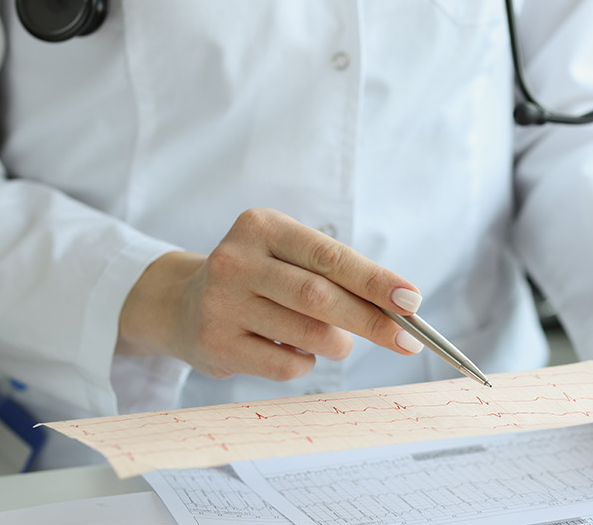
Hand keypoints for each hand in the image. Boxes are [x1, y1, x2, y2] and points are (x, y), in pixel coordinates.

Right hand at [117, 208, 425, 380]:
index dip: (376, 281)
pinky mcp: (216, 344)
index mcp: (262, 226)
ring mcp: (221, 303)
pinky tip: (292, 349)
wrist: (180, 304)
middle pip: (320, 297)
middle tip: (407, 339)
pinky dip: (306, 362)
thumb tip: (403, 309)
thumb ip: (338, 276)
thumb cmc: (259, 278)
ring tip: (335, 340)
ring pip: (308, 334)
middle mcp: (236, 260)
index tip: (412, 301)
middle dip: (371, 320)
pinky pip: (286, 365)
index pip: (330, 256)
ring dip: (338, 344)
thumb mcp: (289, 258)